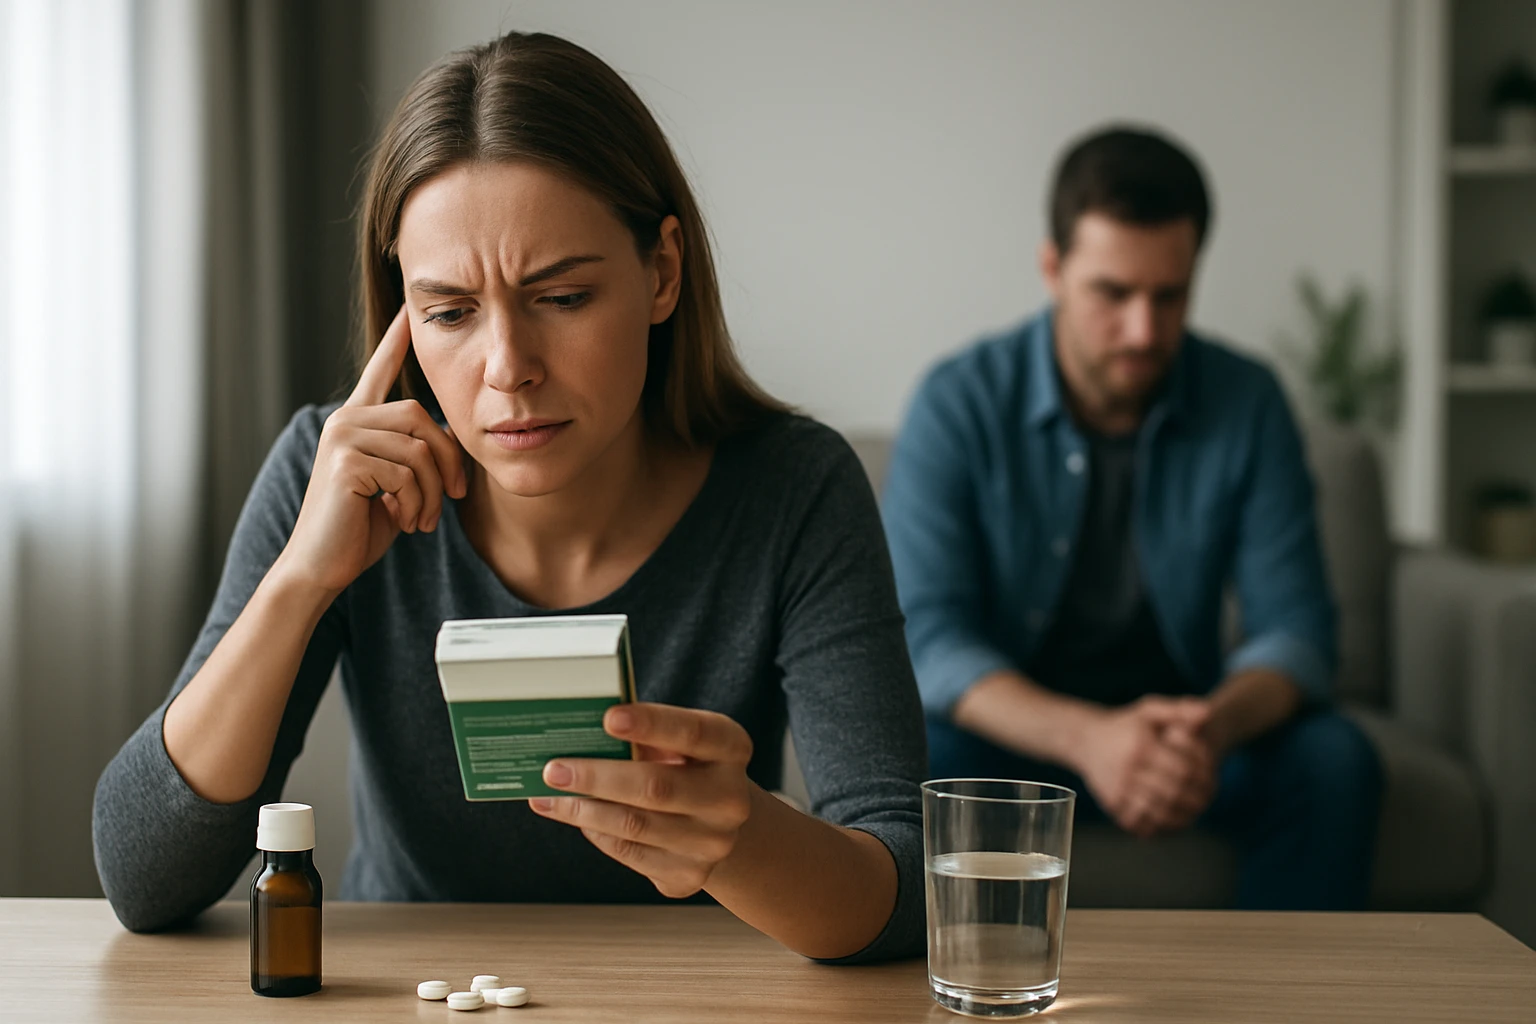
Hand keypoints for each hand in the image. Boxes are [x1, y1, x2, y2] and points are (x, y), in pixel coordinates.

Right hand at [274, 307, 465, 594]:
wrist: (322, 564)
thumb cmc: (361, 527)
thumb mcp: (399, 484)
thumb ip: (417, 455)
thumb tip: (450, 440)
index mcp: (358, 421)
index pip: (380, 372)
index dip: (396, 342)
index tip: (409, 311)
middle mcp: (346, 419)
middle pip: (422, 418)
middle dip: (448, 462)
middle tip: (452, 497)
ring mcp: (343, 436)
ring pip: (420, 450)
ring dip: (432, 492)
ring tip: (421, 518)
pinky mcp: (346, 460)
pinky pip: (408, 473)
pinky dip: (417, 503)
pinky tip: (402, 520)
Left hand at [529, 703, 755, 898]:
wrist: (716, 821)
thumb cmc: (683, 766)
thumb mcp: (676, 741)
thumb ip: (642, 734)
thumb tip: (577, 733)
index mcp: (731, 749)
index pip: (693, 732)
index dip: (652, 724)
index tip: (609, 717)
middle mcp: (730, 799)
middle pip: (657, 787)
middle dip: (597, 777)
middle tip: (553, 769)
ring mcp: (712, 844)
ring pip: (634, 826)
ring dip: (582, 809)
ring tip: (547, 794)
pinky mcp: (688, 876)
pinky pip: (629, 853)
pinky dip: (595, 831)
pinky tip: (573, 814)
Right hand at [1077, 697, 1216, 838]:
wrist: (1084, 740)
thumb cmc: (1124, 725)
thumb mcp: (1148, 710)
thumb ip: (1178, 710)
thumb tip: (1207, 714)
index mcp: (1141, 747)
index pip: (1183, 769)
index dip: (1204, 778)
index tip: (1213, 780)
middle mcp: (1128, 770)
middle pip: (1174, 793)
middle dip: (1197, 800)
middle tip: (1208, 800)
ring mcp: (1118, 789)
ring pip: (1160, 813)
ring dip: (1183, 817)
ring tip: (1195, 812)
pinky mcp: (1112, 804)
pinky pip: (1142, 822)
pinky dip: (1160, 826)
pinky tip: (1173, 822)